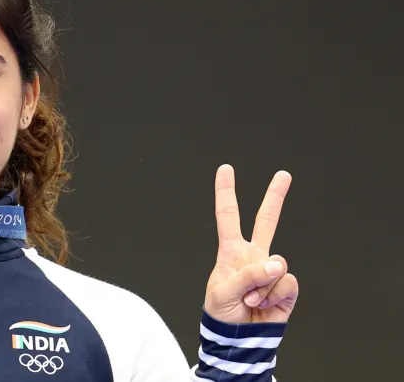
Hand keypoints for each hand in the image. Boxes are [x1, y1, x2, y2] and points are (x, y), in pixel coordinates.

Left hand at [203, 164, 298, 323]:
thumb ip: (247, 275)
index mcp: (231, 252)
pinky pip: (287, 283)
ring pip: (277, 264)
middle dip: (275, 197)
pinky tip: (264, 305)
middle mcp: (254, 256)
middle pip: (267, 221)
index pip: (228, 217)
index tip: (225, 169)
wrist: (239, 340)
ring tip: (250, 300)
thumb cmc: (222, 314)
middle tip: (283, 175)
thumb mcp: (222, 292)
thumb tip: (277, 263)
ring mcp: (271, 271)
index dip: (226, 193)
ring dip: (262, 287)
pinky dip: (274, 296)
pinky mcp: (286, 287)